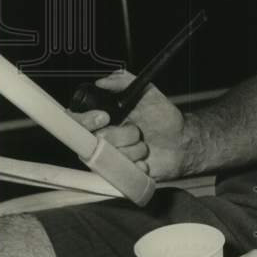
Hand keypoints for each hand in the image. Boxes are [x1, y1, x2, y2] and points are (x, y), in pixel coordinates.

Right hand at [68, 68, 188, 180]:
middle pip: (96, 140)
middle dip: (123, 134)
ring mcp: (110, 159)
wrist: (180, 141)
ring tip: (144, 145)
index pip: (76, 121)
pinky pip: (121, 174)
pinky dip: (138, 166)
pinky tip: (146, 160)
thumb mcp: (147, 92)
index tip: (105, 117)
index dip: (85, 120)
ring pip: (111, 157)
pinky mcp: (119, 175)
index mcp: (102, 120)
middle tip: (137, 131)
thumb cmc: (162, 116)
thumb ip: (124, 81)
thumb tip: (102, 81)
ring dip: (135, 149)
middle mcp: (101, 140)